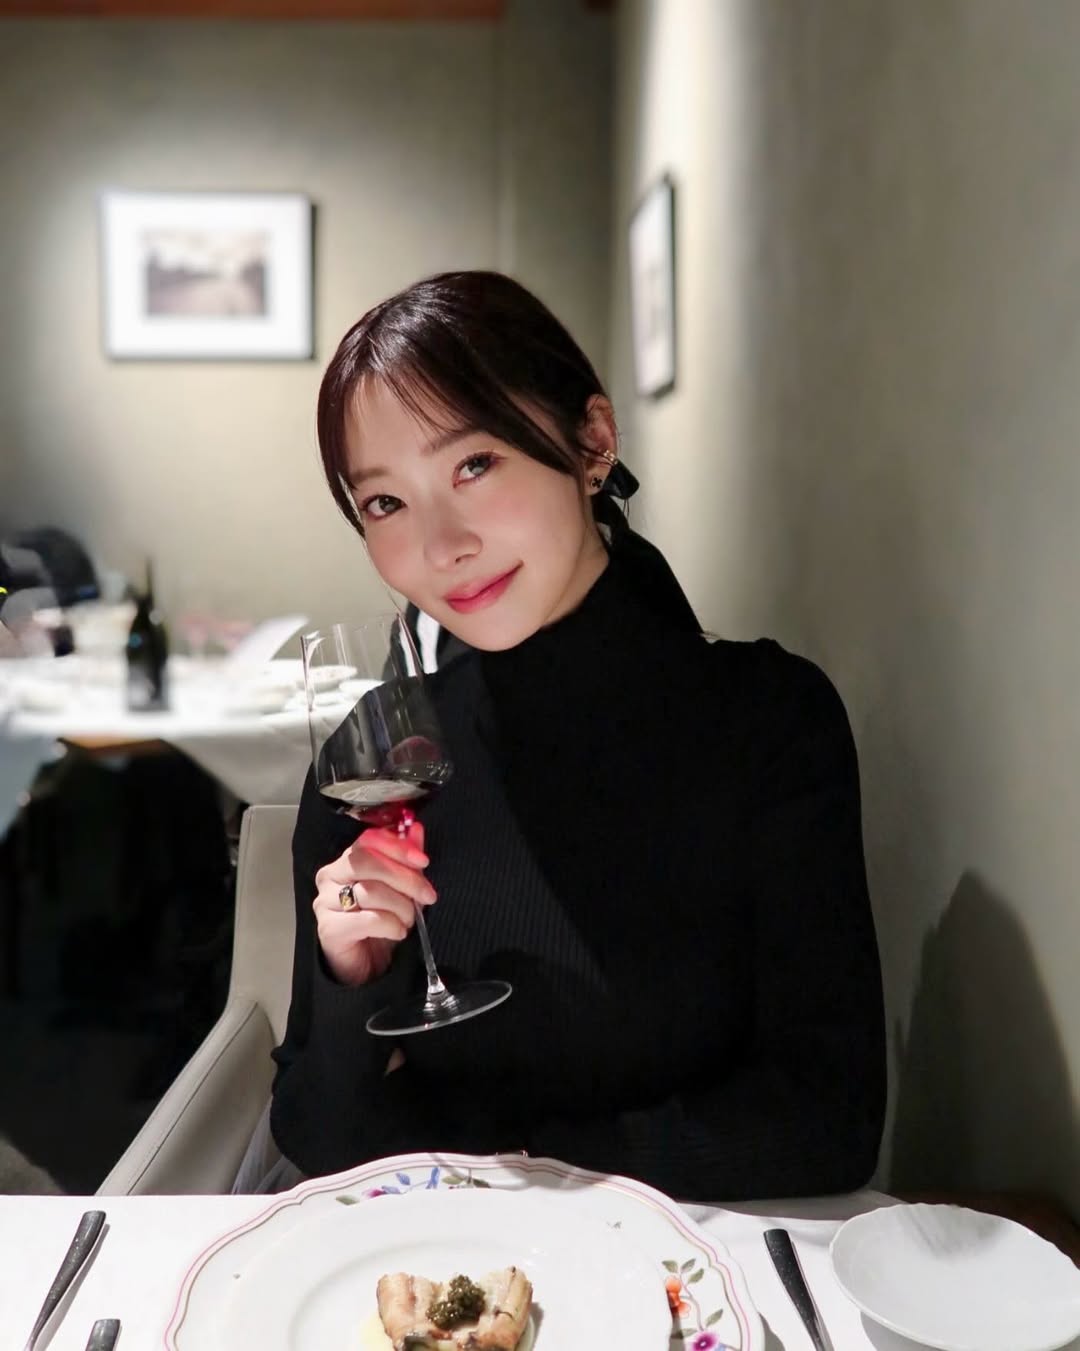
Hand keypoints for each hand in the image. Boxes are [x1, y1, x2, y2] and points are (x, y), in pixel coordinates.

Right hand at [312, 821, 433, 985]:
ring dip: (400, 906)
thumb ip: (406, 861)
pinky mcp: (328, 929)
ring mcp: (325, 903)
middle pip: (367, 862)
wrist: (365, 967)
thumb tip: (417, 829)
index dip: (398, 847)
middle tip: (427, 895)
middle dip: (404, 877)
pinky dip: (391, 925)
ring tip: (409, 919)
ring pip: (370, 891)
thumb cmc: (381, 923)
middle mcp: (330, 877)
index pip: (368, 840)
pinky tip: (398, 932)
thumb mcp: (400, 890)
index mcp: (346, 861)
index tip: (423, 861)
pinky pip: (368, 919)